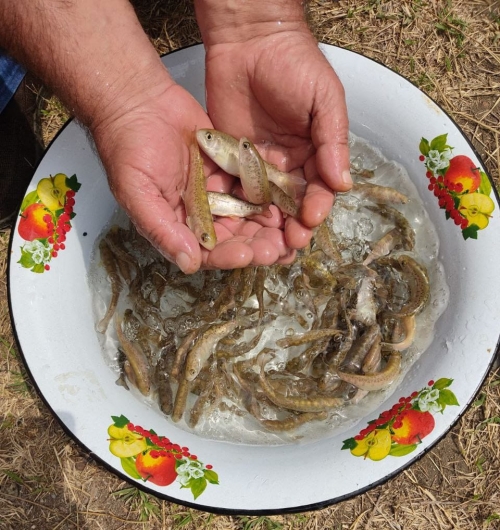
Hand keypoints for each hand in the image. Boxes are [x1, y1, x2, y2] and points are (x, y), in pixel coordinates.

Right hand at [91, 77, 292, 273]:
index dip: (228, 256)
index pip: (207, 251)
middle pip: (234, 237)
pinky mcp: (231, 169)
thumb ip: (162, 229)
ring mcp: (218, 191)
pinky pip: (253, 186)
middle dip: (256, 245)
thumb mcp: (137, 192)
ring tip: (290, 231)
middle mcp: (201, 213)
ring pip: (248, 215)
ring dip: (268, 226)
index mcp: (178, 225)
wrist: (138, 100)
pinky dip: (269, 195)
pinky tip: (287, 201)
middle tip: (278, 249)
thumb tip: (189, 264)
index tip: (247, 254)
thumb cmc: (128, 148)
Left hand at [200, 19, 350, 249]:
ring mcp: (260, 166)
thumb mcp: (324, 99)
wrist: (249, 40)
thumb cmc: (295, 64)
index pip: (319, 189)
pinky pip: (237, 189)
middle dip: (291, 226)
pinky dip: (238, 209)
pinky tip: (237, 226)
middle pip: (292, 205)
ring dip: (265, 227)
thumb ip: (333, 140)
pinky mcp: (233, 161)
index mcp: (315, 153)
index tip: (311, 219)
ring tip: (263, 246)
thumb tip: (343, 184)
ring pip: (265, 205)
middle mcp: (289, 165)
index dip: (316, 207)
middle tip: (286, 245)